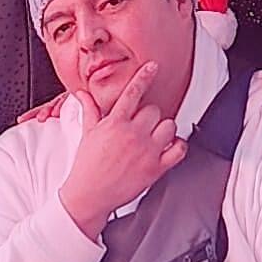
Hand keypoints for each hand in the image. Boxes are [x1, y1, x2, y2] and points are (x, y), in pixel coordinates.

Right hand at [56, 61, 181, 231]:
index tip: (153, 66)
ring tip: (154, 136)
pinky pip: (179, 150)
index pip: (133, 92)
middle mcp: (133, 135)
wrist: (90, 195)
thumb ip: (89, 110)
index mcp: (115, 123)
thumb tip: (82, 94)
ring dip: (164, 129)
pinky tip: (170, 146)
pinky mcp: (156, 168)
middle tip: (141, 125)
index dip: (144, 76)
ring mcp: (146, 151)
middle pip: (154, 110)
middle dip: (149, 116)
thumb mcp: (88, 133)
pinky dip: (178, 146)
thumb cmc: (87, 165)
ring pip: (169, 126)